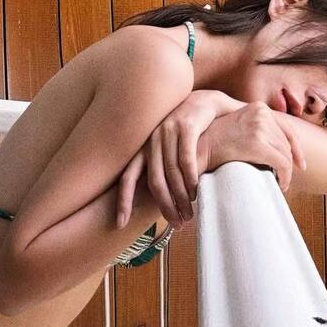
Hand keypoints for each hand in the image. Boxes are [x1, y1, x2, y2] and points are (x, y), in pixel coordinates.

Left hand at [116, 90, 239, 230]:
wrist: (206, 103)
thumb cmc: (187, 134)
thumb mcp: (167, 149)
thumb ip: (159, 170)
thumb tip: (156, 203)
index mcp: (142, 147)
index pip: (127, 177)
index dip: (123, 200)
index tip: (120, 223)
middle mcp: (151, 139)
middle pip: (154, 181)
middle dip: (166, 206)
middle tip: (178, 223)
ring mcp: (168, 130)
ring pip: (171, 173)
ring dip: (181, 197)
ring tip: (189, 212)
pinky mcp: (187, 125)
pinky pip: (187, 159)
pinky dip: (191, 178)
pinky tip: (196, 191)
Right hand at [202, 101, 306, 192]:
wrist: (198, 148)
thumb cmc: (216, 143)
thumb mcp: (239, 128)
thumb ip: (257, 130)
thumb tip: (278, 146)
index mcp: (258, 107)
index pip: (287, 128)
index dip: (297, 148)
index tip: (301, 164)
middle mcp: (261, 113)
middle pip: (286, 143)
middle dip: (288, 162)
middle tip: (284, 178)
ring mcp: (260, 127)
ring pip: (286, 154)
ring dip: (285, 171)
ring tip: (279, 182)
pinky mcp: (258, 143)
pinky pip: (282, 163)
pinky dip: (285, 176)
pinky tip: (280, 184)